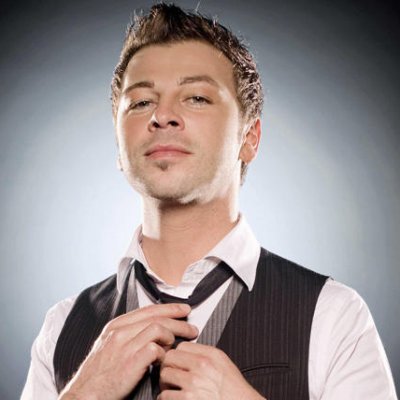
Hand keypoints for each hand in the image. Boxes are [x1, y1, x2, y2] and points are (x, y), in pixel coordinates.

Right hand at [59, 303, 197, 399]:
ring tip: (178, 346)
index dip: (169, 308)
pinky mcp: (130, 362)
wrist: (84, 395)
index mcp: (116, 326)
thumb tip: (154, 328)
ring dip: (172, 336)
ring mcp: (124, 346)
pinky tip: (163, 360)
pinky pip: (156, 349)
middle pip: (157, 317)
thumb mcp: (109, 346)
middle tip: (192, 328)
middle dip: (178, 321)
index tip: (184, 310)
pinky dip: (164, 354)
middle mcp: (120, 332)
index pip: (149, 309)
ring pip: (158, 329)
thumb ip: (129, 334)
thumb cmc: (99, 373)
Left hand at [158, 342, 265, 399]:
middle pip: (169, 358)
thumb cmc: (235, 393)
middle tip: (170, 376)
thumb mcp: (224, 365)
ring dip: (165, 384)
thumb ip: (206, 356)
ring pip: (165, 376)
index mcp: (211, 355)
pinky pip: (165, 395)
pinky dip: (166, 399)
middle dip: (167, 367)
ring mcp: (194, 383)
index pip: (181, 346)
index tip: (176, 363)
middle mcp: (202, 366)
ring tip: (172, 389)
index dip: (177, 356)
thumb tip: (186, 354)